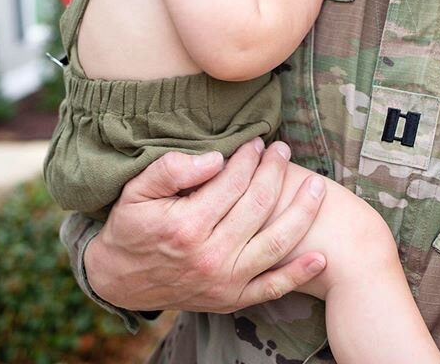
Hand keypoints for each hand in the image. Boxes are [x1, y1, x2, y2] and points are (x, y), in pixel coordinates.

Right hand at [84, 139, 326, 311]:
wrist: (119, 279)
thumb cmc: (131, 227)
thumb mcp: (136, 190)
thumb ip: (173, 169)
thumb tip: (216, 158)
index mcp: (187, 226)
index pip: (233, 182)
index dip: (249, 157)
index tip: (257, 142)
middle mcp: (210, 255)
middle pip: (258, 205)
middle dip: (275, 172)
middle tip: (283, 150)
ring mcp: (224, 281)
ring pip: (275, 242)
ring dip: (301, 212)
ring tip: (316, 185)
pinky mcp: (232, 298)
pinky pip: (272, 287)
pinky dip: (298, 273)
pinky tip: (320, 256)